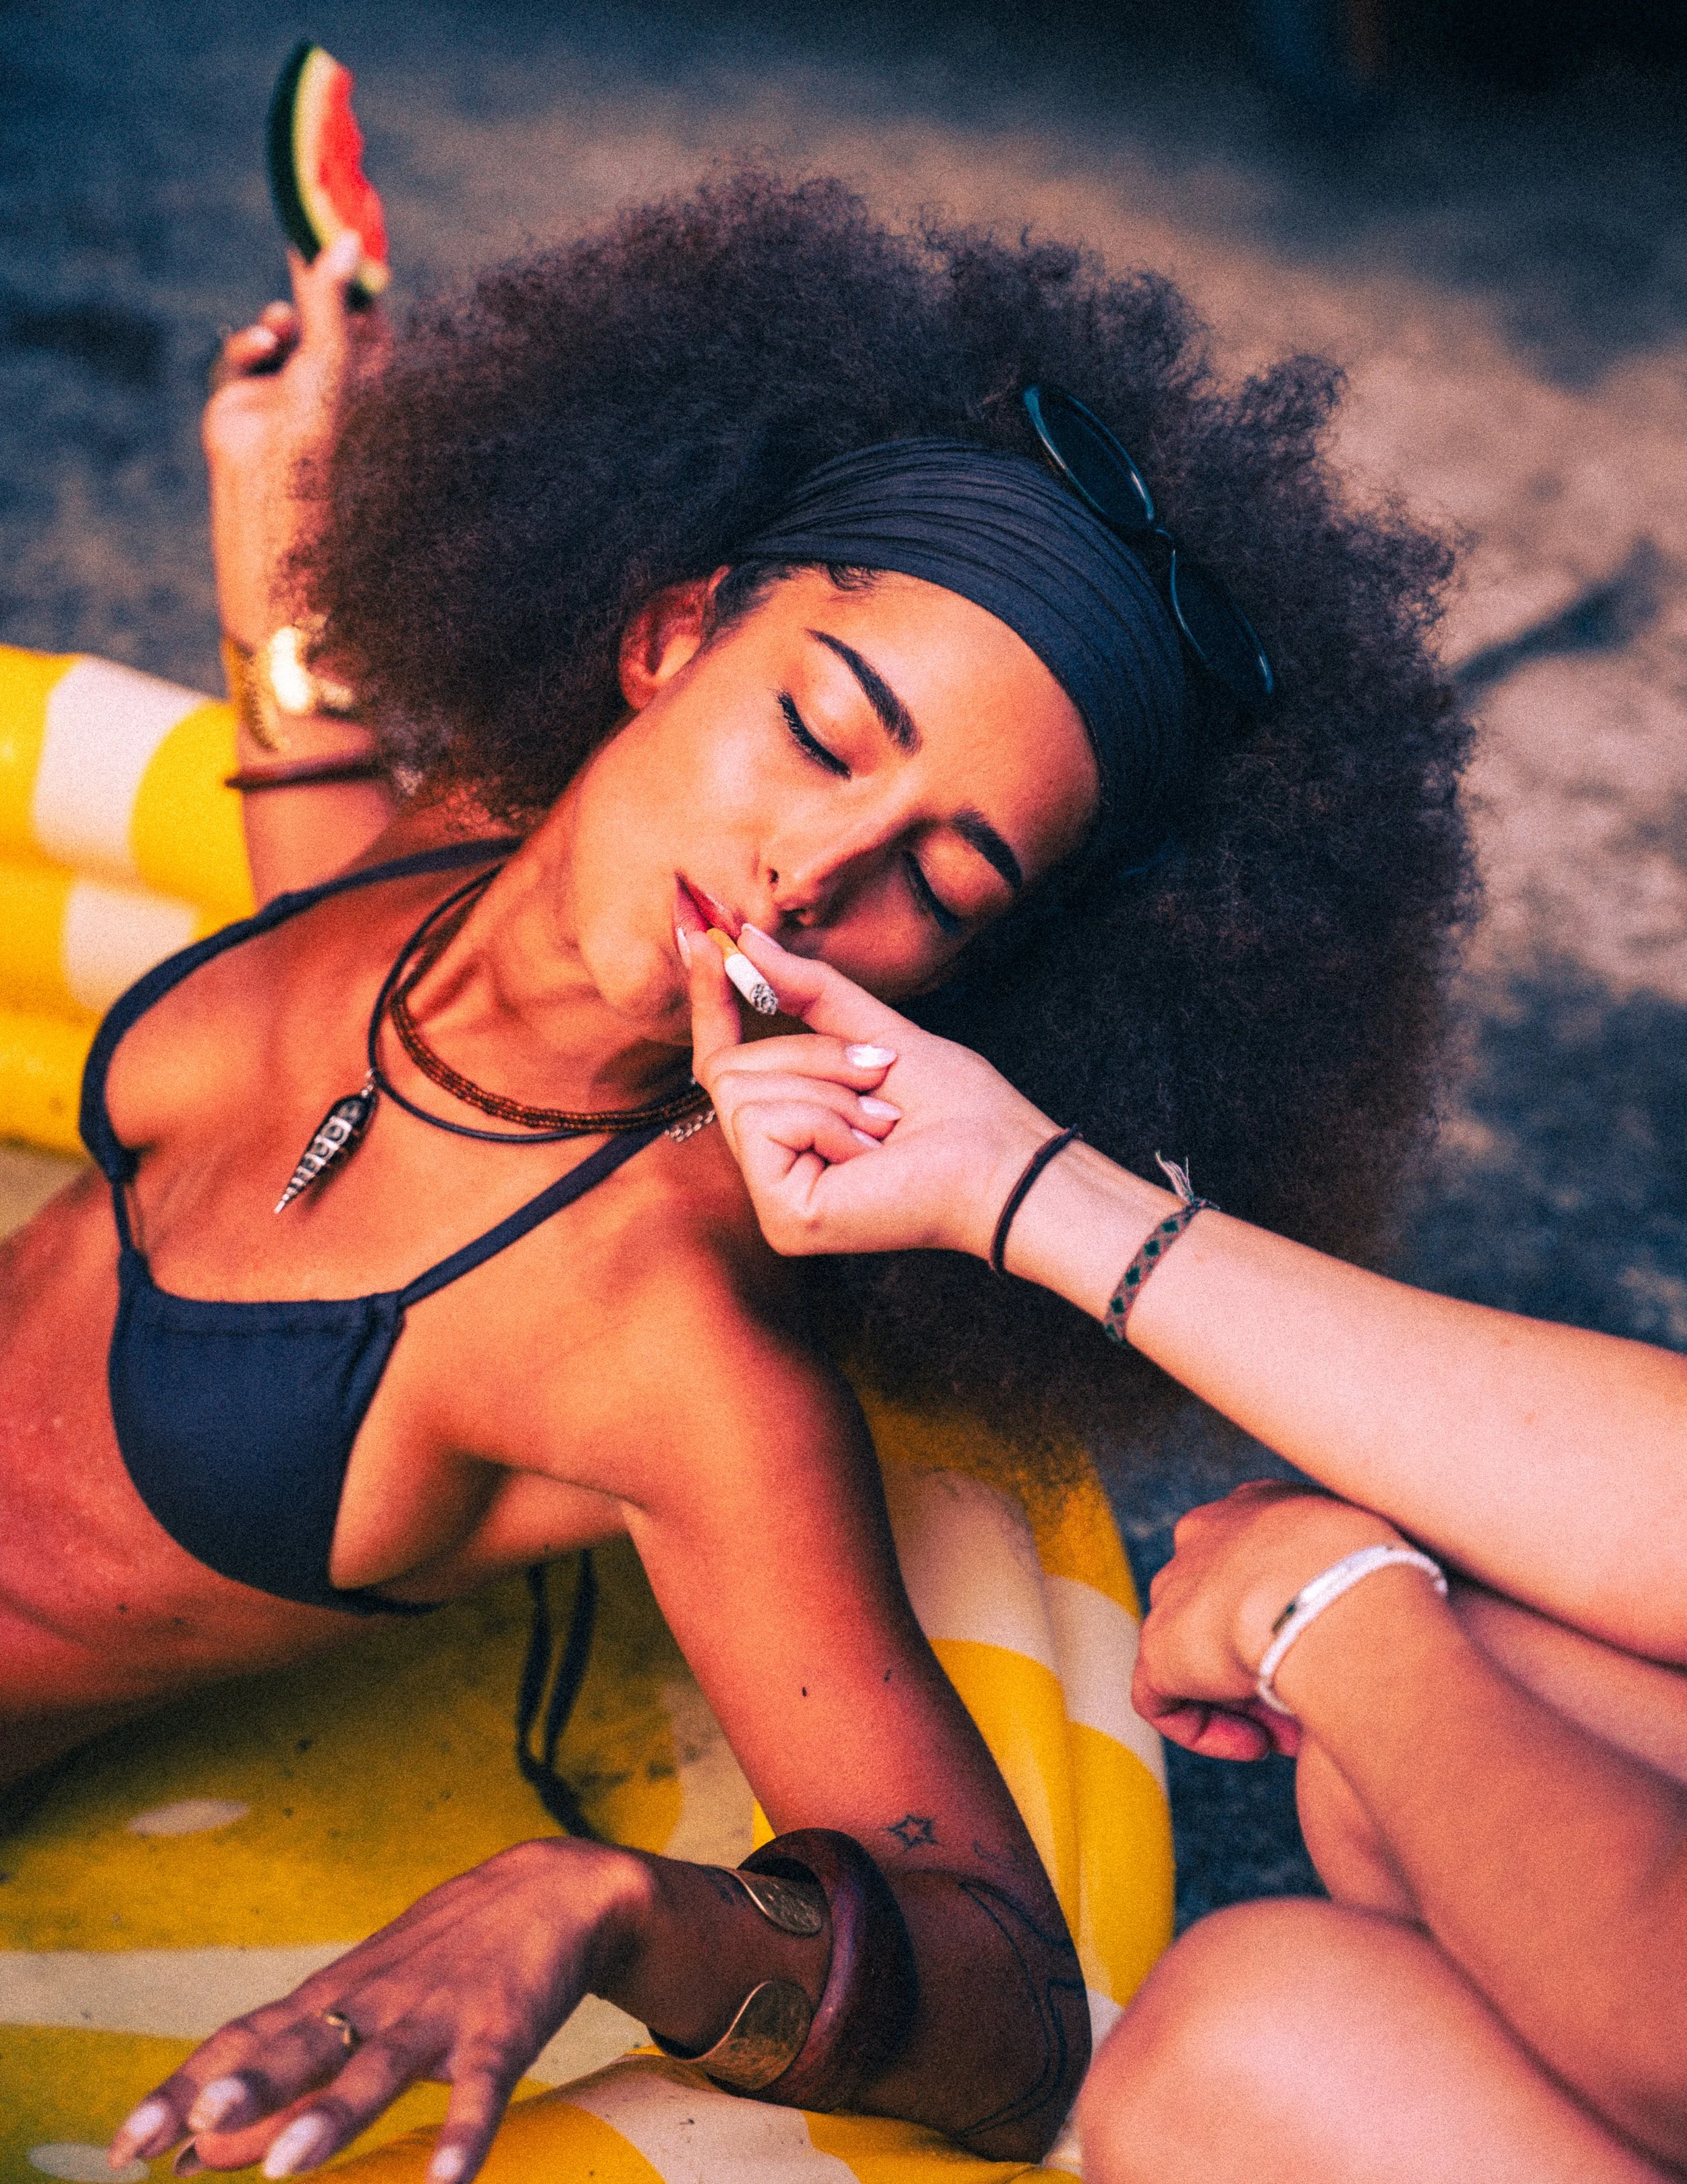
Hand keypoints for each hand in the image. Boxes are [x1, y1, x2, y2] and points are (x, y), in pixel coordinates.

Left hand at [108, 1838, 641, 2183]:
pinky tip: (448, 2181)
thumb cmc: (439, 1958)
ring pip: (380, 2067)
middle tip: (198, 2127)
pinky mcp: (503, 2031)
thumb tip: (196, 2148)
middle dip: (248, 2087)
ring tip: (287, 2166)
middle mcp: (375, 2003)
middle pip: (302, 2044)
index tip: (127, 2144)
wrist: (552, 1888)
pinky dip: (465, 2133)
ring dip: (333, 2114)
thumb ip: (284, 2075)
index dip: (184, 2089)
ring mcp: (439, 2015)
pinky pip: (482, 2087)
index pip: (245, 2038)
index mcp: (334, 1998)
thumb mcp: (358, 2005)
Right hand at [204, 230, 392, 647]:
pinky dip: (246, 345)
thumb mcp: (330, 362)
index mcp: (367, 381)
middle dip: (309, 292)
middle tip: (304, 256)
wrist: (276, 507)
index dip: (351, 281)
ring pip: (279, 330)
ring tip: (276, 326)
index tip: (342, 237)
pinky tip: (255, 347)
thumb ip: (331, 302)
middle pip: (320, 316)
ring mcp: (285, 393)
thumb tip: (345, 241)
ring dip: (277, 320)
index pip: (364, 316)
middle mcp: (328, 386)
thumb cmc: (322, 444)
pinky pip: (244, 354)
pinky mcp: (245, 400)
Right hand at [683, 915, 1057, 1260]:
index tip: (699, 935)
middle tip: (879, 1077)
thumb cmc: (958, 1108)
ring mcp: (772, 1198)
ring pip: (742, 1091)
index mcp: (793, 1133)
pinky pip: (762, 1121)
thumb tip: (745, 939)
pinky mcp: (780, 1216)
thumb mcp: (875, 1031)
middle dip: (809, 1054)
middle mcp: (773, 1169)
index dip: (711, 1000)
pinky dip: (824, 1118)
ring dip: (827, 1086)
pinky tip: (870, 1153)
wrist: (1003, 1162)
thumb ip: (808, 991)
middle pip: (729, 1069)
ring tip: (883, 1124)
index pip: (725, 1061)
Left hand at [1131, 1483, 1408, 1762]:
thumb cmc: (1379, 1574)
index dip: (1292, 1614)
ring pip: (1200, 1655)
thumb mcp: (1379, 1557)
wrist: (1333, 1594)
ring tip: (1294, 1729)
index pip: (1260, 1560)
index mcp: (1259, 1508)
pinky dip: (1205, 1729)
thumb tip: (1376, 1617)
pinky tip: (1255, 1744)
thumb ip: (1362, 1575)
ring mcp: (1176, 1589)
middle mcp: (1207, 1536)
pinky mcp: (1159, 1647)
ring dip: (1246, 1698)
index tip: (1328, 1648)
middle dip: (1266, 1657)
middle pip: (1228, 1607)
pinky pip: (1162, 1699)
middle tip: (1313, 1696)